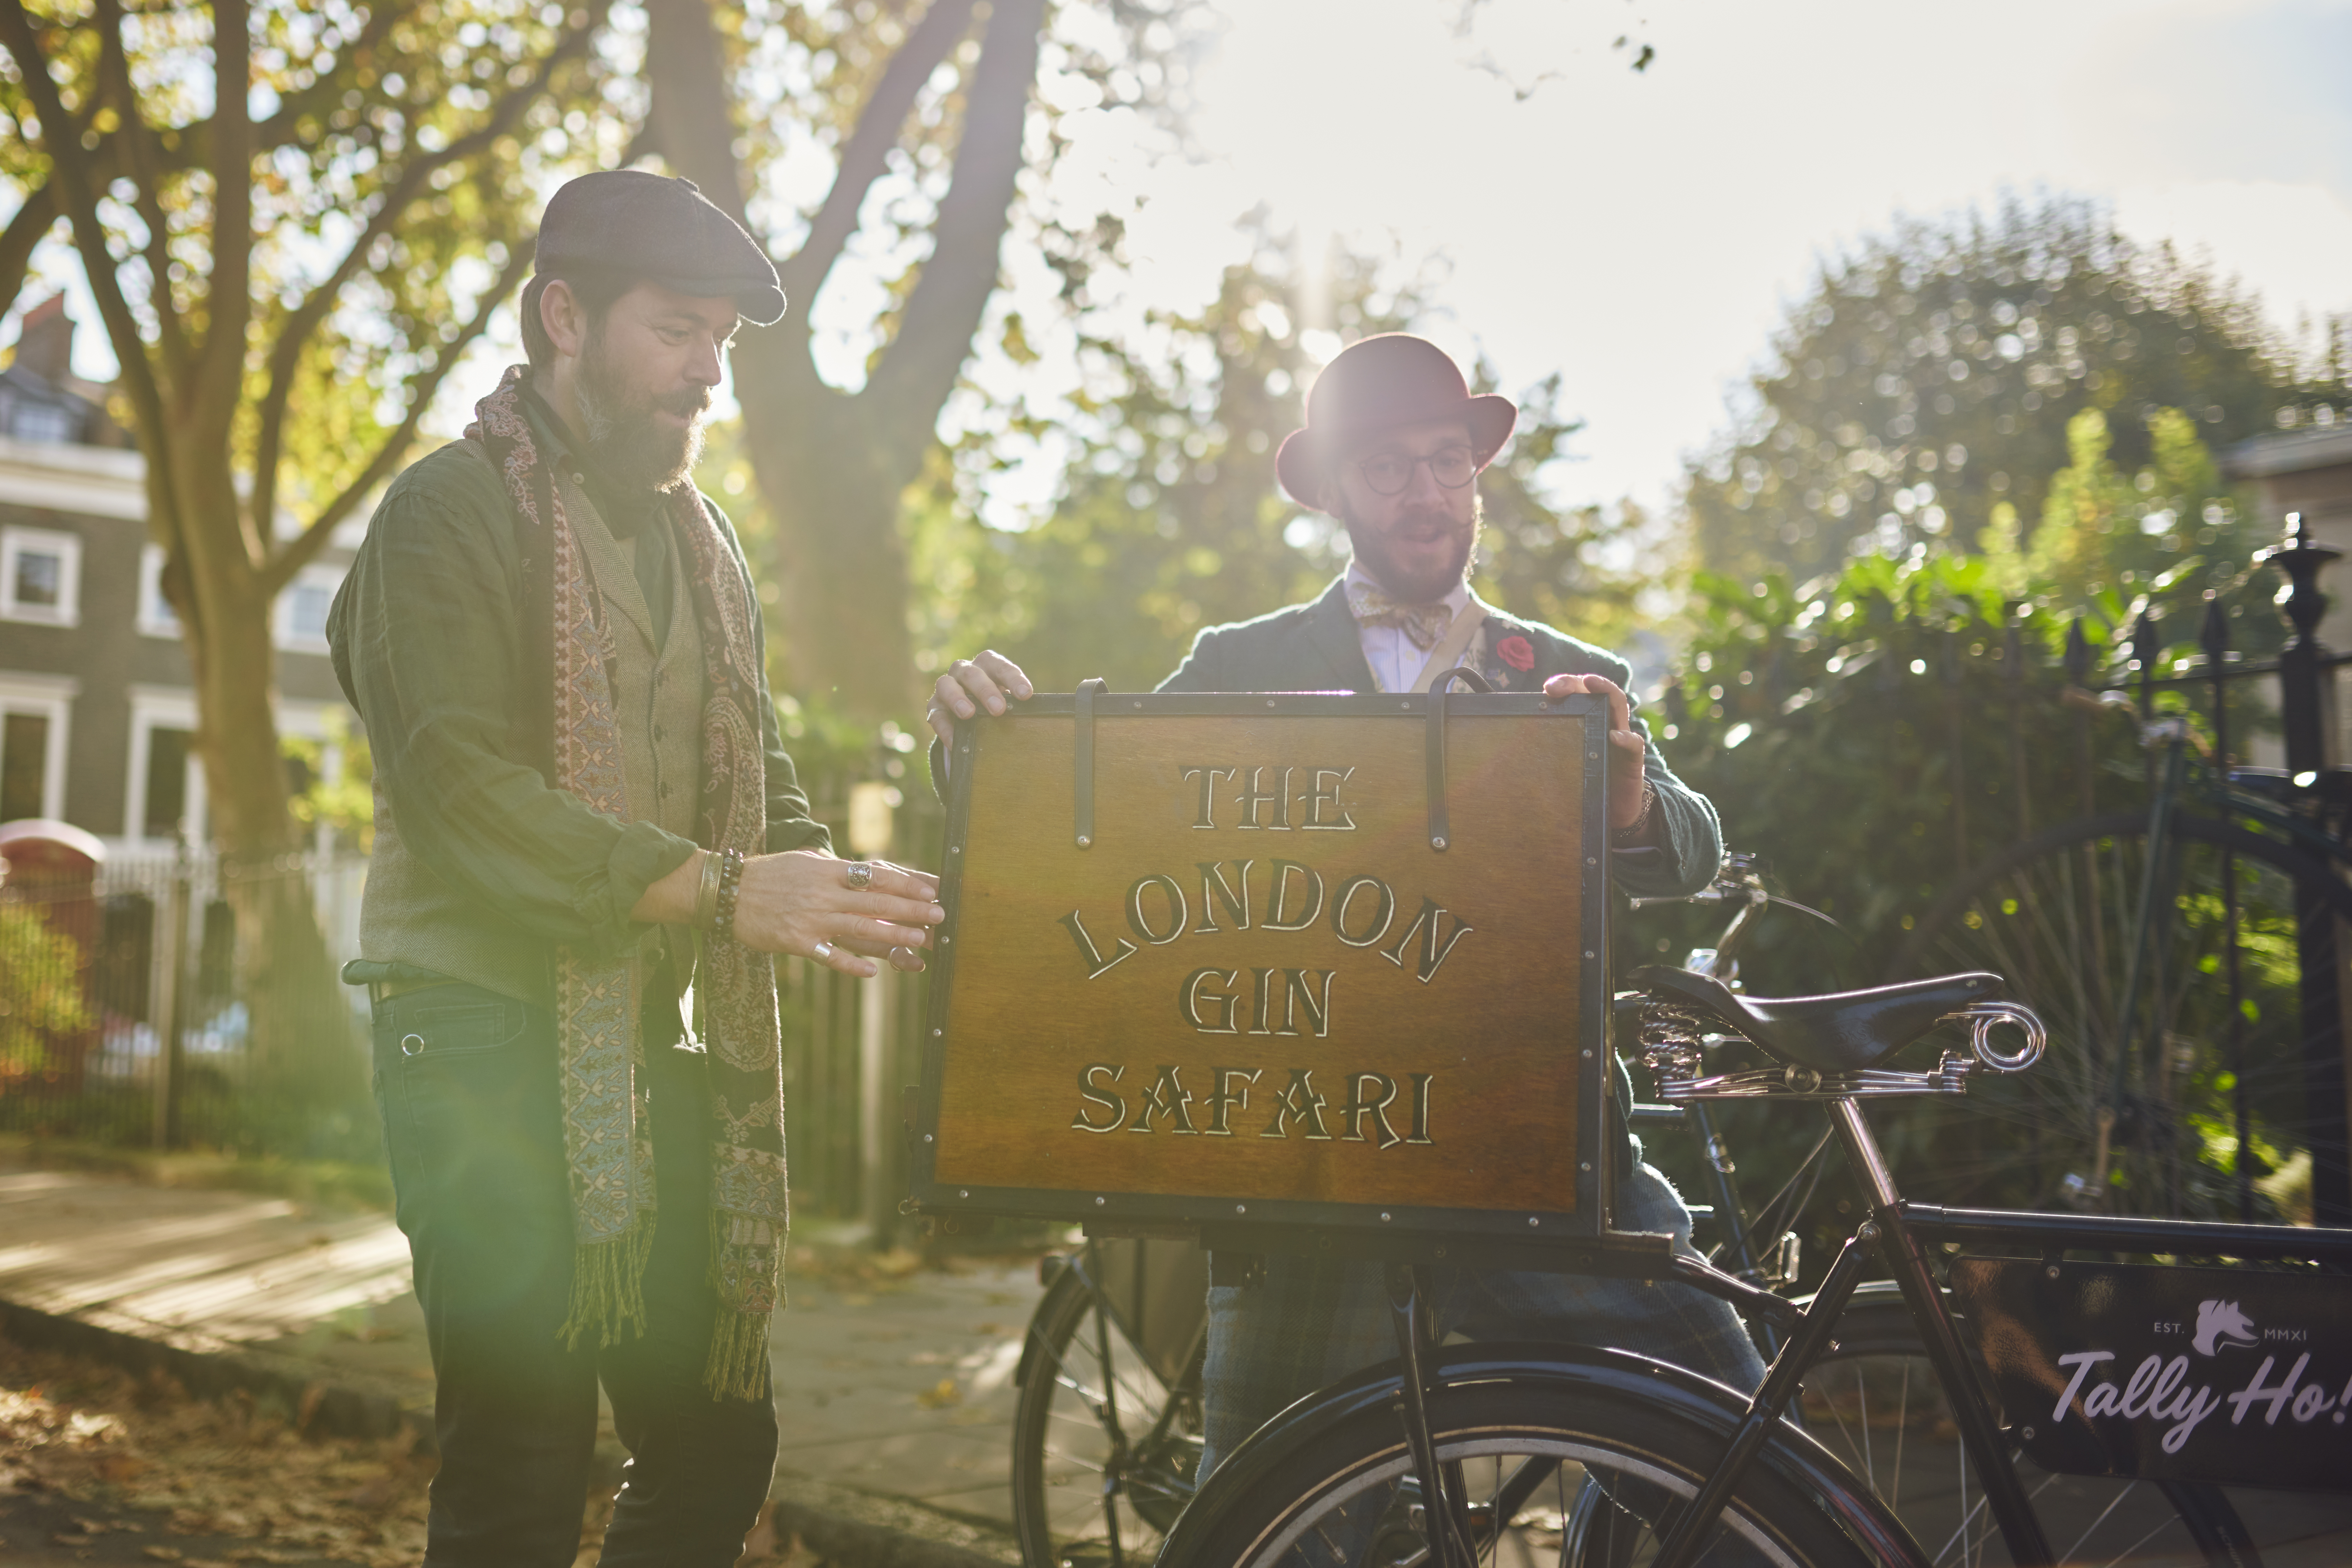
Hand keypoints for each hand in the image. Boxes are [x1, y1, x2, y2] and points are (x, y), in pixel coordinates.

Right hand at [730, 850, 943, 977]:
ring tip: (919, 940)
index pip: (875, 876)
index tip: (932, 888)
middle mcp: (823, 894)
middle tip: (939, 915)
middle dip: (911, 909)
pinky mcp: (796, 942)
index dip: (906, 883)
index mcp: (827, 871)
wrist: (727, 892)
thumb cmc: (770, 875)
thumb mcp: (805, 862)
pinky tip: (872, 972)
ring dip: (892, 935)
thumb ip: (836, 868)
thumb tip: (868, 870)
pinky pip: (828, 955)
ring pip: (858, 928)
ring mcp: (810, 919)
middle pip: (875, 903)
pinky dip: (850, 963)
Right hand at [927, 651, 1034, 751]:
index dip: (1013, 678)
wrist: (972, 716)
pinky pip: (936, 715)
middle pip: (972, 673)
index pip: (999, 665)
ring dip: (957, 699)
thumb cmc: (996, 703)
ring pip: (945, 685)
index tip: (1026, 694)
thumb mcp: (1007, 699)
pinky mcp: (935, 707)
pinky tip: (955, 742)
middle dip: (985, 690)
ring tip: (969, 714)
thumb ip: (1015, 704)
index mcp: (987, 665)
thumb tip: (1031, 717)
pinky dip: (945, 728)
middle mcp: (964, 671)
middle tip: (998, 709)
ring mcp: (946, 687)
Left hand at [1543, 673, 1650, 831]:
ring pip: (1619, 706)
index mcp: (1590, 723)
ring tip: (1591, 684)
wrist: (1614, 811)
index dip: (1566, 684)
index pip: (1580, 694)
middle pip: (1598, 692)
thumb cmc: (1586, 783)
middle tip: (1558, 686)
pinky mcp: (1633, 762)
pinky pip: (1634, 745)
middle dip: (1580, 682)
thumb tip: (1510, 745)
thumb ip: (1550, 749)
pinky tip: (1615, 737)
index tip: (1547, 688)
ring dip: (1606, 691)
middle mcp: (1607, 725)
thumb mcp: (1566, 764)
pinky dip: (1625, 739)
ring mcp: (1622, 740)